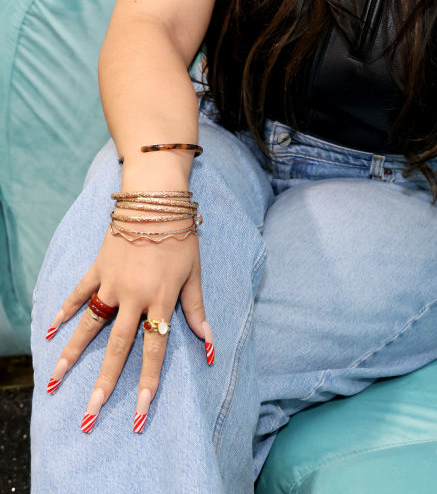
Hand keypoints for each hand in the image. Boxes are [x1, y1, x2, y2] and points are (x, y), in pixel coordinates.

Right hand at [44, 224, 213, 433]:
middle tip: (89, 413)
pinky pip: (79, 293)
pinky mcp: (99, 267)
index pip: (154, 349)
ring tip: (55, 379)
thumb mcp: (194, 272)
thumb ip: (196, 309)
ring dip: (72, 353)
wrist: (157, 199)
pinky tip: (51, 331)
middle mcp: (134, 296)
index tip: (139, 411)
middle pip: (117, 347)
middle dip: (104, 382)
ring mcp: (113, 282)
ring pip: (90, 324)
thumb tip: (209, 344)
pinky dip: (65, 311)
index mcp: (160, 299)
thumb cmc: (181, 235)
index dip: (147, 381)